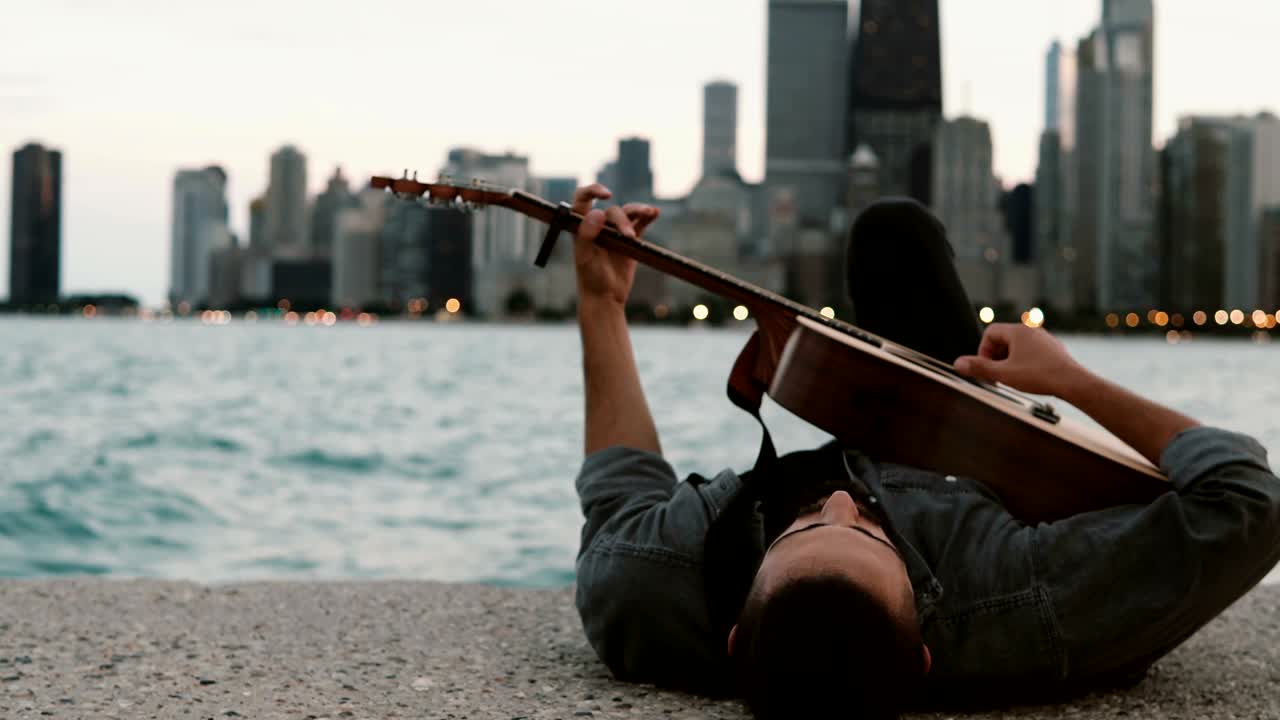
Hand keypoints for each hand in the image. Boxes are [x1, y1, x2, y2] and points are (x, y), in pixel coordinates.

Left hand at [571, 184, 659, 306]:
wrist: (606, 297)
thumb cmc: (590, 278)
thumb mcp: (584, 257)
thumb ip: (587, 234)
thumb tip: (597, 212)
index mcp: (582, 225)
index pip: (583, 199)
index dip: (592, 191)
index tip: (607, 194)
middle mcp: (599, 224)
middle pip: (613, 211)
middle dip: (622, 221)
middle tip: (628, 237)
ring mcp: (615, 231)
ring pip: (628, 212)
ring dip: (639, 210)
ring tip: (649, 213)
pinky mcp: (630, 240)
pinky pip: (640, 223)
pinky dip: (648, 216)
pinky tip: (655, 213)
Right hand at [954, 323, 1090, 398]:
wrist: (1073, 382)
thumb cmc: (1040, 375)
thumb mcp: (1004, 374)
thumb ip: (979, 368)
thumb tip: (958, 363)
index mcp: (1018, 331)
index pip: (990, 333)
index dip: (983, 351)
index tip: (986, 367)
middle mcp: (1031, 330)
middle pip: (1003, 339)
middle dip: (996, 357)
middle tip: (997, 375)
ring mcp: (1044, 339)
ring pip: (1017, 346)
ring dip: (1009, 361)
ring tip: (1012, 378)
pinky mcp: (1053, 349)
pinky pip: (1031, 352)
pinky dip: (1023, 362)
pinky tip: (1029, 377)